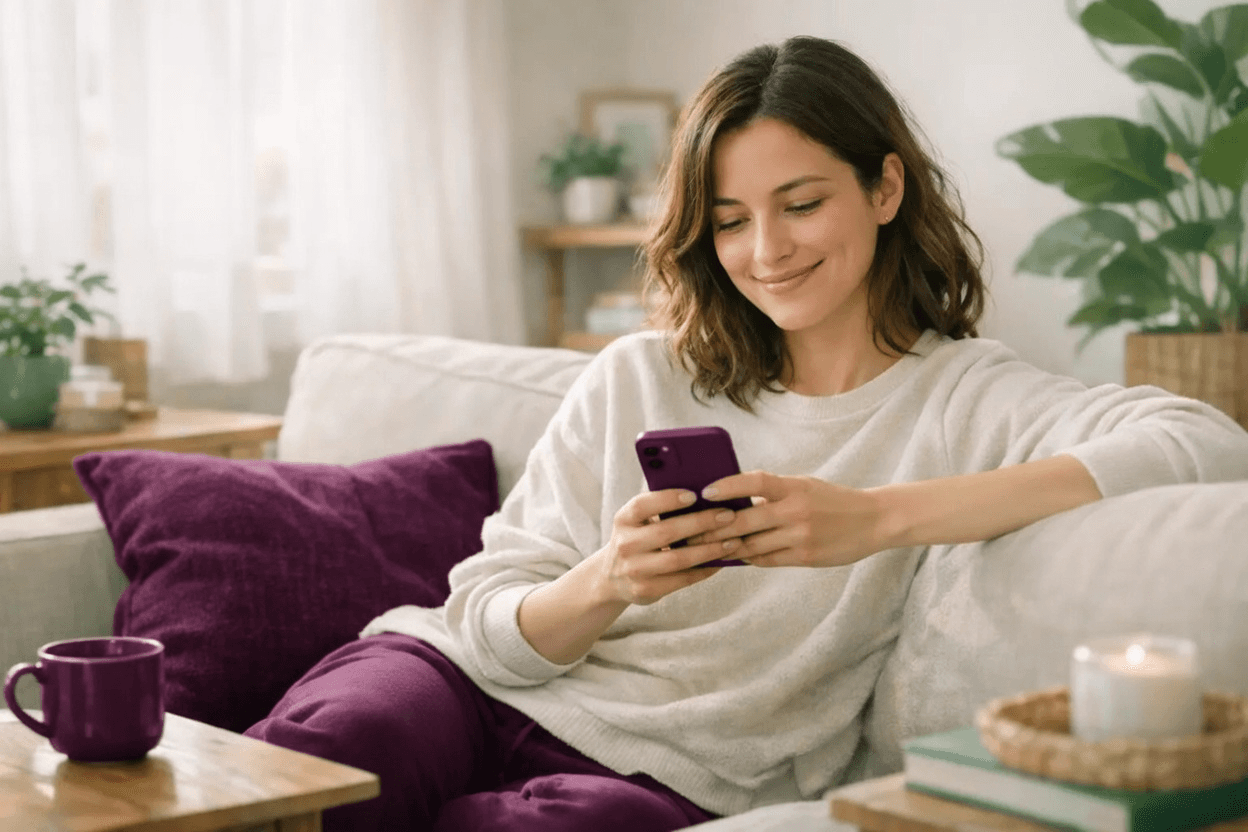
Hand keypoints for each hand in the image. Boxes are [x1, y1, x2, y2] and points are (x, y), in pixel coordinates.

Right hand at [598, 488, 741, 604]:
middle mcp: (625, 544)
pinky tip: (721, 561)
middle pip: (666, 532)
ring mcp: (634, 570)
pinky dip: (704, 570)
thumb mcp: (637, 521)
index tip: (694, 495)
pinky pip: (681, 580)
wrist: (612, 578)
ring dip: (708, 550)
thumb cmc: (637, 539)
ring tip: (732, 541)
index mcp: (623, 520)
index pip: (642, 505)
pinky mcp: (645, 590)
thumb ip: (660, 508)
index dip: (667, 499)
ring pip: (677, 559)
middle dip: (701, 523)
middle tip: (728, 516)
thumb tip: (703, 493)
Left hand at [688, 471, 886, 567]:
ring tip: (706, 548)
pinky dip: (749, 557)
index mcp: (794, 487)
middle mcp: (796, 511)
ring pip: (752, 545)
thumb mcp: (804, 486)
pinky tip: (736, 556)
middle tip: (691, 531)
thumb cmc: (832, 500)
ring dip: (727, 547)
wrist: (873, 521)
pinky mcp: (805, 557)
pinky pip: (767, 559)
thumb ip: (774, 492)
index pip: (754, 481)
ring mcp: (800, 536)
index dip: (727, 486)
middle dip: (715, 528)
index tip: (705, 491)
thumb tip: (735, 500)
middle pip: (745, 520)